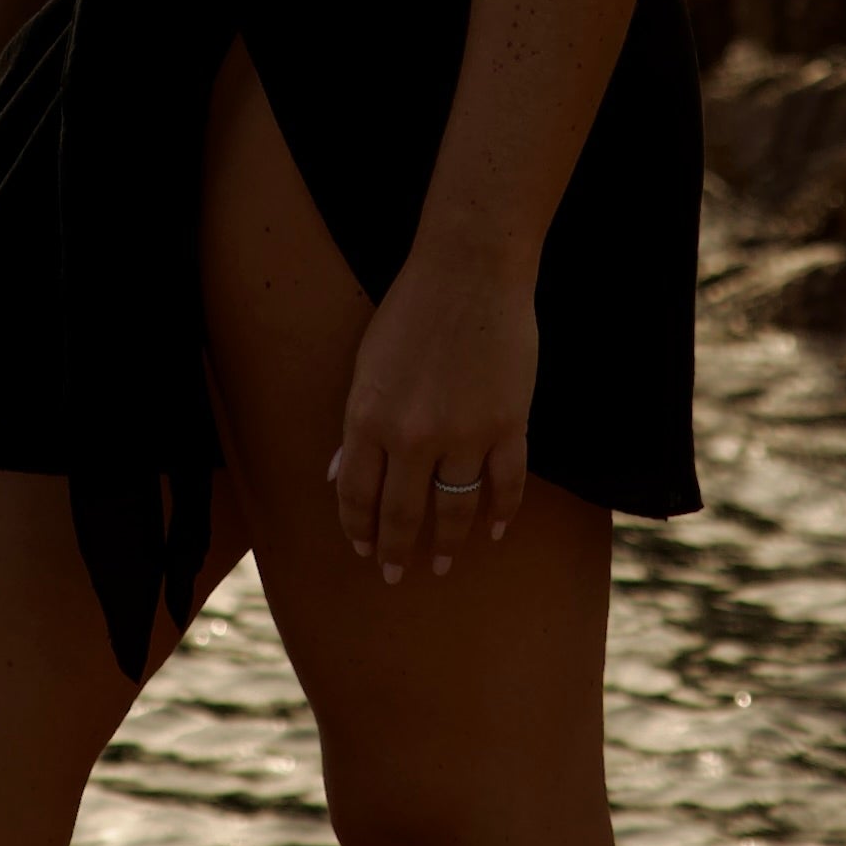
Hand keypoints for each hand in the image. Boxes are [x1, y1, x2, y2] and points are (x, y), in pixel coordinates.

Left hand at [329, 254, 536, 583]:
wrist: (470, 269)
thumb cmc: (411, 310)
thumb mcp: (366, 365)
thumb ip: (356, 426)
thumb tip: (338, 477)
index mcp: (368, 417)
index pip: (357, 495)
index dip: (358, 528)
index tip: (362, 550)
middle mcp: (412, 435)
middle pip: (402, 514)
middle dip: (396, 551)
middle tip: (396, 576)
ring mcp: (464, 433)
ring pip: (454, 509)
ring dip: (447, 542)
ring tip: (442, 563)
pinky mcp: (507, 424)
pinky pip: (506, 484)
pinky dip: (501, 513)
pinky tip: (494, 532)